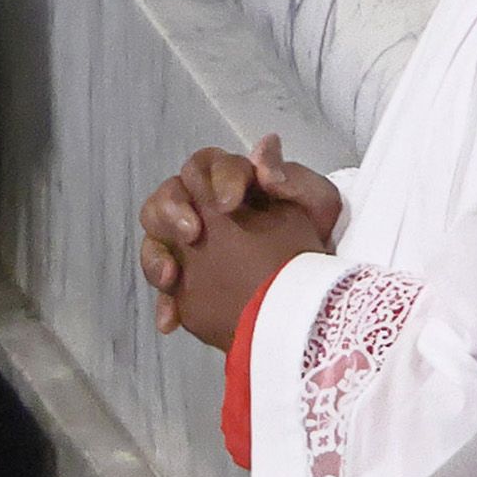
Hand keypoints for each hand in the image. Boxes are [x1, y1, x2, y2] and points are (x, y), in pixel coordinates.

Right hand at [139, 135, 340, 350]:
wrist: (321, 292)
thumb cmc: (319, 238)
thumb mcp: (317, 203)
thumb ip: (291, 176)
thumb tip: (263, 157)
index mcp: (231, 182)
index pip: (209, 165)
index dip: (216, 180)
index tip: (230, 203)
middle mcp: (202, 207)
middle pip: (169, 193)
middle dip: (172, 209)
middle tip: (192, 233)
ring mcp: (189, 244)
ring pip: (154, 236)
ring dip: (156, 253)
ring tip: (171, 277)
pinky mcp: (188, 280)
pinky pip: (164, 288)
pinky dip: (165, 302)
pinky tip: (173, 319)